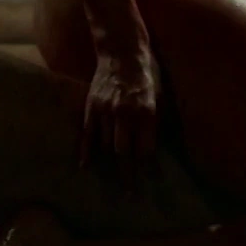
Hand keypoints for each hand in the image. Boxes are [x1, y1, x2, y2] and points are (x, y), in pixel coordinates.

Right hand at [82, 47, 158, 172]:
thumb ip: (155, 120)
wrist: (122, 50)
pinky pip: (88, 134)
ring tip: (113, 184)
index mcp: (146, 111)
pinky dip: (87, 151)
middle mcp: (125, 113)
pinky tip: (86, 167)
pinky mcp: (91, 106)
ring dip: (109, 167)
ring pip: (105, 146)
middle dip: (128, 176)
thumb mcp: (159, 95)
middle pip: (124, 152)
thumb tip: (154, 147)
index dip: (149, 167)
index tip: (152, 182)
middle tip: (130, 195)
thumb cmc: (146, 74)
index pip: (146, 147)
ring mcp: (105, 110)